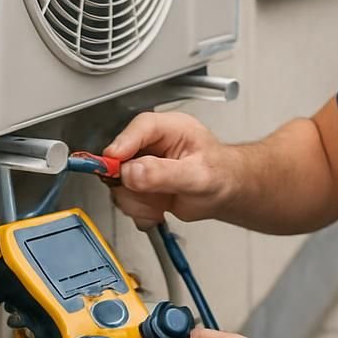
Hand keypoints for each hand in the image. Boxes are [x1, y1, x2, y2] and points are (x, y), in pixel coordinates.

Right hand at [103, 111, 234, 228]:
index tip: (112, 162)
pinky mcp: (139, 183)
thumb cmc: (221, 175)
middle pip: (121, 156)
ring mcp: (144, 164)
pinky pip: (124, 198)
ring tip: (160, 202)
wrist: (224, 193)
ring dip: (136, 200)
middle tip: (150, 193)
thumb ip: (164, 174)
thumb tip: (132, 171)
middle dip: (131, 182)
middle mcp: (153, 143)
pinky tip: (158, 209)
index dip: (124, 143)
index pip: (140, 127)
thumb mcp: (198, 176)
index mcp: (171, 128)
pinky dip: (139, 210)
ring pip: (118, 181)